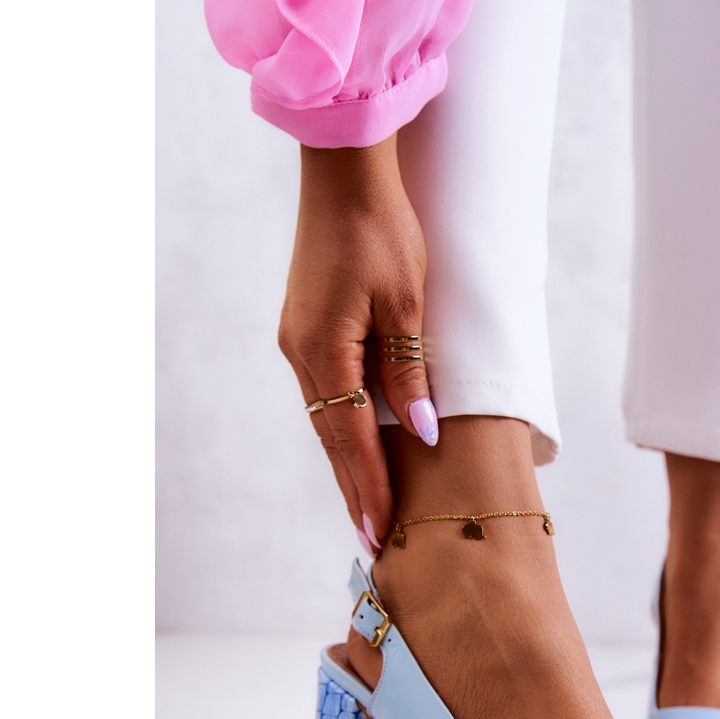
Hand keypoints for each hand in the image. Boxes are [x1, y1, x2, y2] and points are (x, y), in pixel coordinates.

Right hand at [277, 136, 436, 551]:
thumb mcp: (407, 305)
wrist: (344, 177)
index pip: (350, 438)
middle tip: (371, 540)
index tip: (380, 532)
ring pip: (325, 419)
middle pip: (331, 438)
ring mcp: (298, 341)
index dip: (369, 486)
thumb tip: (421, 432)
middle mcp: (302, 354)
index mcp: (324, 351)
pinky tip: (354, 448)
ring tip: (366, 507)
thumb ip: (409, 372)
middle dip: (354, 488)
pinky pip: (324, 393)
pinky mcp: (304, 329)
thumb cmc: (382, 232)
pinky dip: (340, 428)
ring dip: (346, 463)